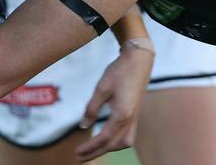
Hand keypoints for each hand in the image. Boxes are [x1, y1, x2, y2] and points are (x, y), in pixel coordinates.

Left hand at [75, 47, 153, 161]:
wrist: (138, 60)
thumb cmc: (119, 72)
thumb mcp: (101, 88)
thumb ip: (92, 108)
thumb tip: (83, 126)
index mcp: (122, 114)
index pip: (104, 138)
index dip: (90, 147)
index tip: (77, 153)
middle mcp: (131, 119)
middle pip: (114, 145)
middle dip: (97, 153)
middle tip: (80, 157)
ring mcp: (134, 117)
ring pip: (124, 142)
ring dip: (108, 149)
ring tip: (92, 151)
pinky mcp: (134, 114)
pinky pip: (127, 134)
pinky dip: (115, 141)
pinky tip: (104, 139)